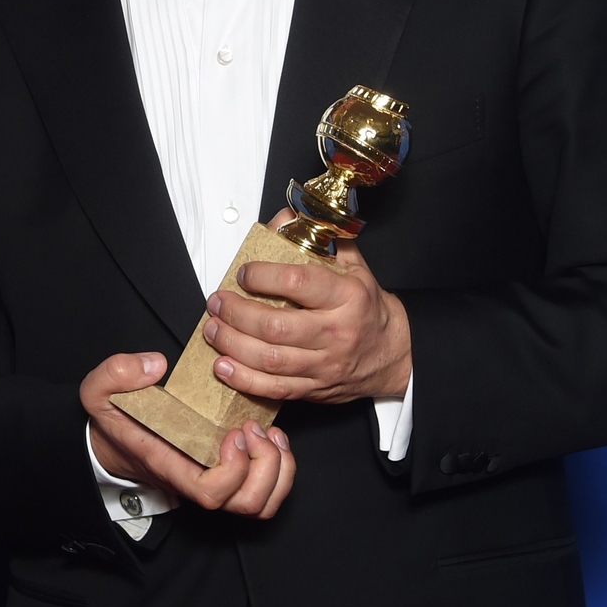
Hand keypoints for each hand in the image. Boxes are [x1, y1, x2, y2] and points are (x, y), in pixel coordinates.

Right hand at [80, 352, 294, 518]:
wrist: (113, 441)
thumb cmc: (112, 419)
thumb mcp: (98, 391)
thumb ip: (117, 373)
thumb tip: (156, 365)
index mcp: (171, 467)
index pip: (210, 492)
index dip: (232, 470)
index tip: (232, 432)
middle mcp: (197, 481)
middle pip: (247, 503)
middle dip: (265, 467)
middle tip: (254, 429)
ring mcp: (216, 480)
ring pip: (262, 502)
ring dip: (278, 470)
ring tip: (269, 434)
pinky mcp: (229, 473)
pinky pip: (267, 490)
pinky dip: (281, 468)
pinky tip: (271, 437)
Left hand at [203, 216, 412, 404]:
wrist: (394, 353)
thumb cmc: (367, 308)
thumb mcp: (354, 267)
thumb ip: (320, 240)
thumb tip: (285, 217)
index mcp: (347, 297)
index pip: (299, 283)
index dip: (263, 277)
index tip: (243, 273)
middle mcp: (336, 332)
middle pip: (275, 327)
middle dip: (236, 313)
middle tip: (217, 302)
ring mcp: (324, 364)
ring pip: (270, 360)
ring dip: (232, 344)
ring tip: (212, 329)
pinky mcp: (314, 388)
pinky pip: (274, 389)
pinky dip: (244, 380)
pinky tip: (223, 366)